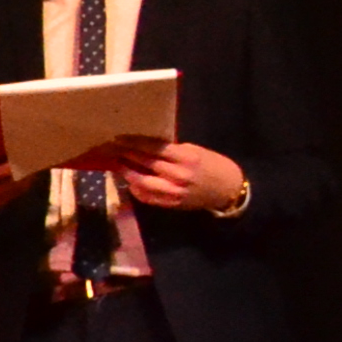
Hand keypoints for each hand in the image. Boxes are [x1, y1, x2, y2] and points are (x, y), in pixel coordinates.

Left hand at [105, 136, 247, 211]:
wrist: (229, 190)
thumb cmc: (213, 165)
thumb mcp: (196, 151)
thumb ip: (173, 150)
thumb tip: (148, 145)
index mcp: (186, 158)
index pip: (154, 148)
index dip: (134, 142)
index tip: (119, 137)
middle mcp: (178, 176)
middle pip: (145, 164)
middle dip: (126, 155)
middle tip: (112, 148)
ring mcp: (173, 192)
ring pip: (142, 182)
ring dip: (127, 172)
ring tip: (117, 164)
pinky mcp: (171, 204)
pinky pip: (147, 197)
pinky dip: (136, 189)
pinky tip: (129, 181)